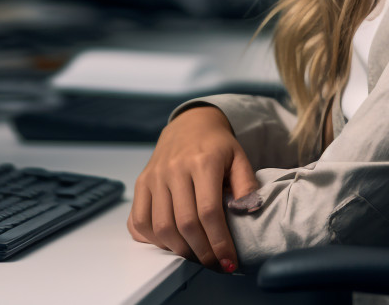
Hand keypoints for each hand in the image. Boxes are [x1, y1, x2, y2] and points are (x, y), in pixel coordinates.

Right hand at [127, 105, 259, 272]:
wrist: (190, 124)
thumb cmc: (217, 146)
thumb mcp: (239, 158)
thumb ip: (247, 185)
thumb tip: (249, 211)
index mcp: (202, 162)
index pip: (209, 211)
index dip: (219, 242)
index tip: (229, 261)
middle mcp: (174, 170)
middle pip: (185, 224)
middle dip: (202, 252)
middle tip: (215, 264)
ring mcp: (154, 177)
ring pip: (161, 227)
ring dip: (179, 250)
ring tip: (196, 256)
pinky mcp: (141, 183)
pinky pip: (139, 221)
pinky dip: (153, 240)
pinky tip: (172, 243)